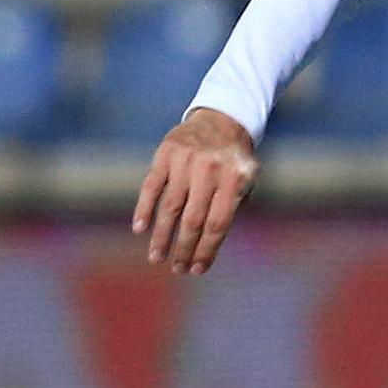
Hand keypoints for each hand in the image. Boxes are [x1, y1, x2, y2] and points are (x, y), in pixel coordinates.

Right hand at [133, 105, 258, 274]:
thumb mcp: (247, 179)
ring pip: (171, 206)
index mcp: (235, 179)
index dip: (207, 249)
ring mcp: (187, 160)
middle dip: (184, 248)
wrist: (221, 118)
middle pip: (194, 219)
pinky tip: (140, 228)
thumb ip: (233, 207)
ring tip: (156, 257)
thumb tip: (207, 248)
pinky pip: (152, 185)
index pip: (219, 224)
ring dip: (162, 235)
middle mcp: (211, 170)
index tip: (197, 269)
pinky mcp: (166, 153)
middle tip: (176, 268)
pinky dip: (144, 208)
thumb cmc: (233, 160)